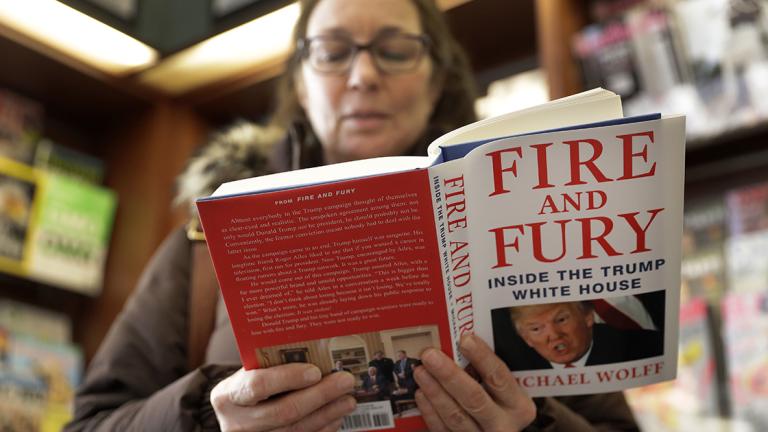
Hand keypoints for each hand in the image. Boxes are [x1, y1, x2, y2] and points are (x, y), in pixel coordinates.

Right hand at [211, 364, 355, 431]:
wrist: (235, 417)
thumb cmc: (247, 388)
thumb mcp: (249, 375)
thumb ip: (271, 365)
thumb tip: (316, 347)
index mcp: (228, 395)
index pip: (257, 386)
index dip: (288, 378)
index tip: (315, 371)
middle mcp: (236, 423)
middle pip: (283, 412)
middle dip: (319, 395)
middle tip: (345, 381)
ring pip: (296, 430)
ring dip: (327, 414)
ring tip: (348, 399)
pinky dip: (322, 429)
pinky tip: (336, 417)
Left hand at [414, 334, 535, 431]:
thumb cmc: (498, 403)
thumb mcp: (505, 392)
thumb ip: (487, 373)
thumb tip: (458, 341)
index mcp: (519, 406)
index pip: (499, 377)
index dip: (482, 357)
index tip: (465, 339)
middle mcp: (504, 425)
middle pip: (475, 398)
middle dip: (449, 375)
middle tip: (430, 355)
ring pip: (456, 416)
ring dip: (435, 392)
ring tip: (420, 371)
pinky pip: (443, 430)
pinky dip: (430, 412)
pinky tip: (421, 394)